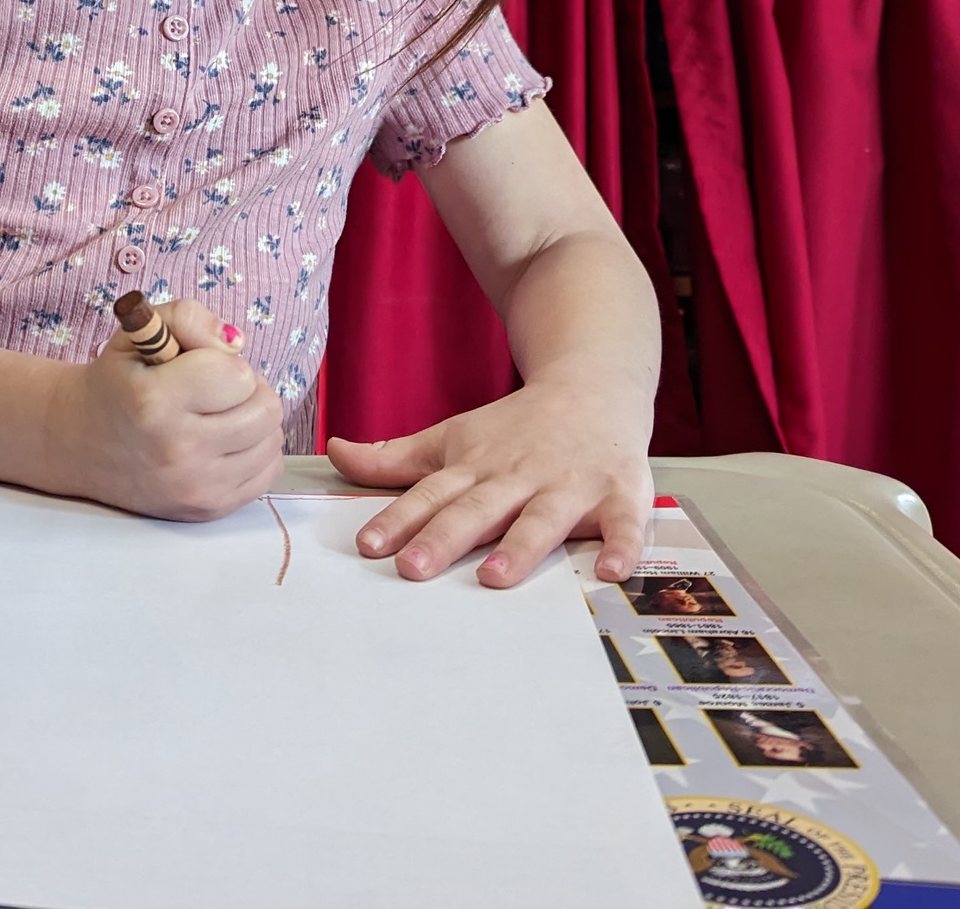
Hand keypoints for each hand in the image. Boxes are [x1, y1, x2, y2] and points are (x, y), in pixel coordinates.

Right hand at [47, 299, 282, 520]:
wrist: (79, 443)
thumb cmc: (116, 382)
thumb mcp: (139, 332)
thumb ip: (189, 317)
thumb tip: (235, 343)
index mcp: (155, 401)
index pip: (238, 375)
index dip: (224, 362)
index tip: (199, 367)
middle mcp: (177, 450)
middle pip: (265, 409)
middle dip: (246, 390)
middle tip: (215, 390)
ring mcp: (195, 486)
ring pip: (272, 441)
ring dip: (253, 420)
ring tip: (219, 415)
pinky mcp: (208, 508)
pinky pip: (268, 472)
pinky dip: (254, 452)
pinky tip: (224, 442)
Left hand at [325, 382, 652, 587]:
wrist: (596, 383)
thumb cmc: (518, 426)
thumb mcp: (454, 437)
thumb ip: (396, 457)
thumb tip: (334, 454)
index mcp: (478, 467)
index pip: (431, 495)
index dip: (399, 519)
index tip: (370, 546)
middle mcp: (520, 476)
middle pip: (478, 509)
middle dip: (445, 537)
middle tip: (413, 568)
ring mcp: (571, 485)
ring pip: (543, 518)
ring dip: (520, 546)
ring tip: (494, 576)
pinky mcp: (621, 492)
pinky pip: (625, 522)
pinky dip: (623, 545)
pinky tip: (612, 571)